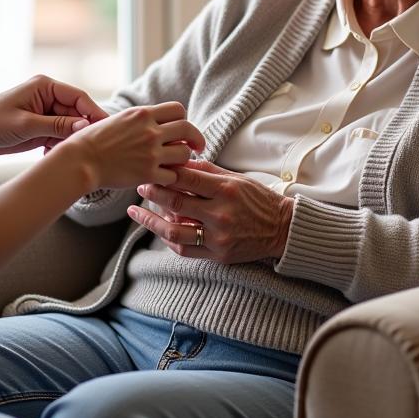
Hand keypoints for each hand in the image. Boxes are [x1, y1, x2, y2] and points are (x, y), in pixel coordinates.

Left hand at [0, 75, 107, 155]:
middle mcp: (48, 98)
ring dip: (69, 142)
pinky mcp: (41, 129)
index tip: (106, 129)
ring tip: (67, 155)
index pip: (79, 98)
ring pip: (69, 129)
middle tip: (90, 149)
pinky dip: (59, 148)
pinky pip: (59, 138)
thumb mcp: (25, 124)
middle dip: (82, 131)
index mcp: (46, 86)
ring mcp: (45, 114)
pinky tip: (51, 157)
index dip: (94, 113)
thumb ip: (56, 126)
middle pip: (77, 114)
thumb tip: (85, 127)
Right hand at [59, 102, 205, 188]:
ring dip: (182, 160)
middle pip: (188, 129)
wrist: (80, 160)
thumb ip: (140, 118)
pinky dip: (171, 178)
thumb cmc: (94, 140)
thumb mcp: (120, 119)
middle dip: (196, 139)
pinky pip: (173, 175)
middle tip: (197, 147)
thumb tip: (155, 118)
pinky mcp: (148, 173)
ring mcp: (150, 153)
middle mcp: (150, 131)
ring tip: (174, 164)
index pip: (178, 109)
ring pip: (184, 154)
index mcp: (143, 114)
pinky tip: (162, 178)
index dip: (183, 119)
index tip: (182, 130)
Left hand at [128, 159, 293, 263]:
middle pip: (177, 203)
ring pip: (174, 231)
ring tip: (137, 212)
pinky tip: (158, 230)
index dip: (165, 174)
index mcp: (226, 190)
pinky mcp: (218, 255)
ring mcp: (219, 237)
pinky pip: (185, 249)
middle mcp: (221, 214)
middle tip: (140, 185)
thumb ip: (207, 171)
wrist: (281, 228)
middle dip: (154, 193)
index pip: (187, 179)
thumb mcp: (235, 178)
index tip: (151, 169)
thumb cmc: (257, 199)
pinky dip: (168, 239)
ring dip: (151, 221)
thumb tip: (179, 162)